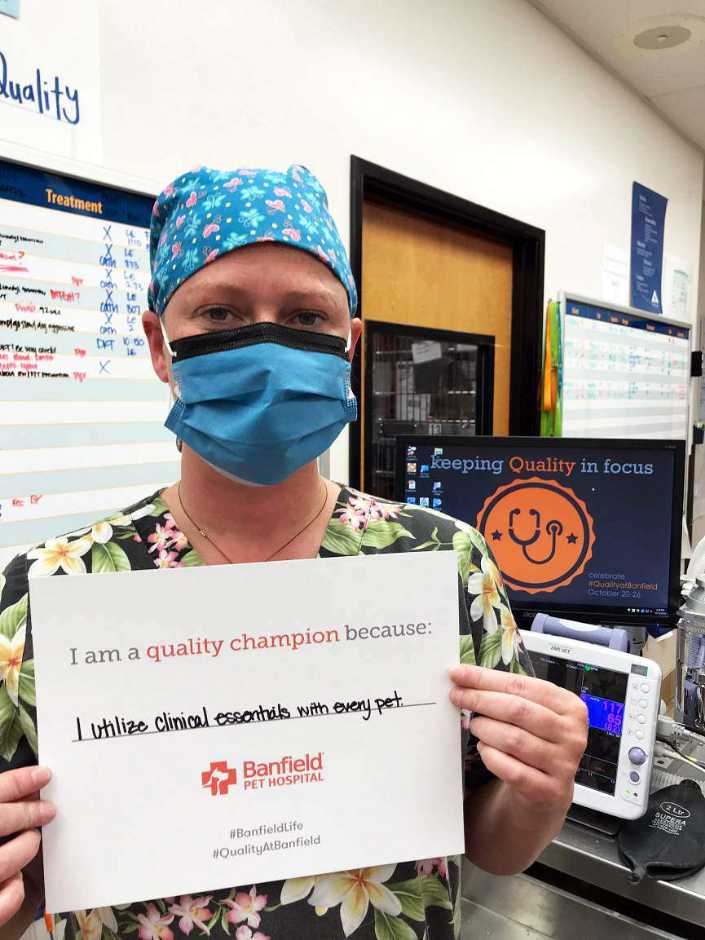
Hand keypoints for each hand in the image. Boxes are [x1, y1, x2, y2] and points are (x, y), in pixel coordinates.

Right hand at [0, 766, 54, 925]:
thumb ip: (0, 813)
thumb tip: (27, 794)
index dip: (18, 781)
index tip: (44, 775)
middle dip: (27, 813)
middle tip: (49, 811)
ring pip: (5, 861)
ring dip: (24, 849)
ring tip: (29, 843)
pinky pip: (6, 900)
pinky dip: (15, 890)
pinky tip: (16, 880)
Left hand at [450, 664, 587, 817]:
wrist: (547, 789)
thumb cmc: (536, 741)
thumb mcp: (532, 713)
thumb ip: (507, 694)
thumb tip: (466, 677)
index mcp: (570, 706)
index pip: (522, 685)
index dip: (486, 679)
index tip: (460, 674)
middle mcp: (572, 734)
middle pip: (518, 710)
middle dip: (481, 700)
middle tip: (458, 696)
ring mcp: (563, 764)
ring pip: (513, 739)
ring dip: (485, 729)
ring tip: (474, 725)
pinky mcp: (550, 790)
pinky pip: (512, 770)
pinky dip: (491, 756)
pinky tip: (484, 748)